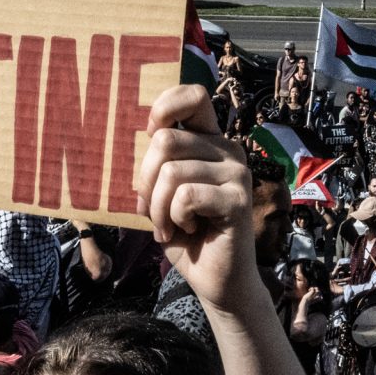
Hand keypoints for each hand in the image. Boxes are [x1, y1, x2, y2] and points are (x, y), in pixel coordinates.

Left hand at [134, 83, 259, 308]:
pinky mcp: (238, 199)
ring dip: (158, 208)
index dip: (164, 108)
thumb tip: (137, 139)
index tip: (149, 135)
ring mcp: (237, 172)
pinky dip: (174, 218)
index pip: (193, 96)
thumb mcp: (162, 193)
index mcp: (210, 141)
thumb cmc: (186, 234)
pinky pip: (187, 196)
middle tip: (153, 208)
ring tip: (170, 226)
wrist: (215, 279)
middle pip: (166, 141)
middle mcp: (228, 149)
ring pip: (172, 173)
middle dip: (146, 180)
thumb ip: (156, 165)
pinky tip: (189, 230)